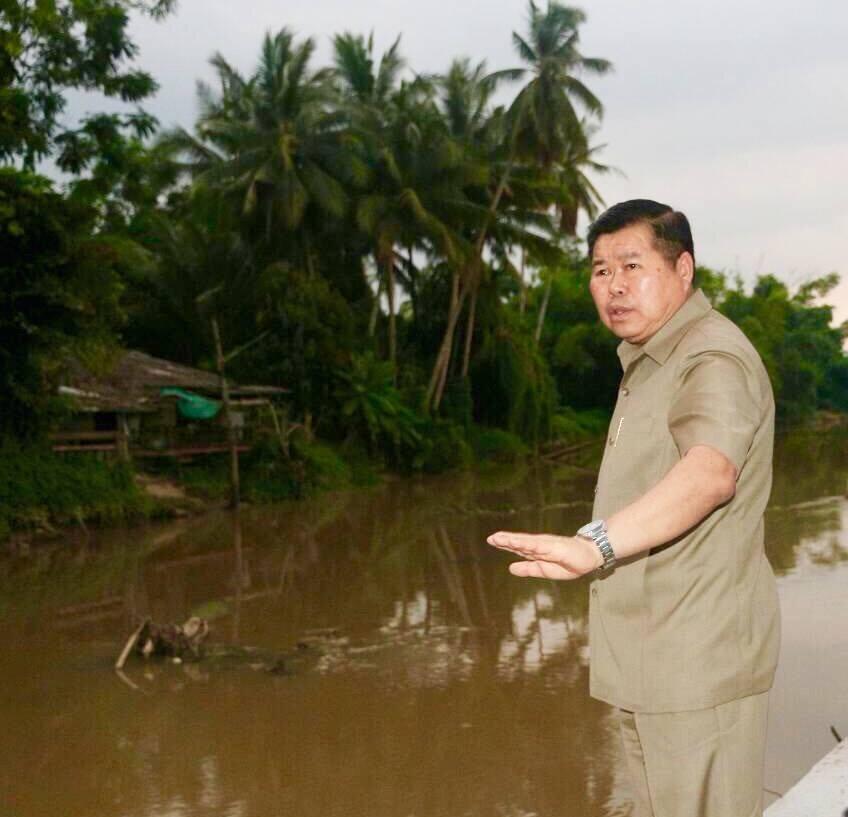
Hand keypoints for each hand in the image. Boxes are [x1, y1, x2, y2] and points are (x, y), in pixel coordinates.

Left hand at [486, 531, 601, 579]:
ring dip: (514, 540)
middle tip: (491, 538)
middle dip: (505, 540)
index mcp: (536, 551)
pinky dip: (528, 544)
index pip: (518, 547)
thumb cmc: (568, 563)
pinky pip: (540, 545)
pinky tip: (519, 542)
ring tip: (500, 538)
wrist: (589, 556)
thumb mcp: (545, 570)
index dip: (505, 543)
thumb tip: (510, 568)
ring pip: (527, 542)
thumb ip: (528, 568)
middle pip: (520, 542)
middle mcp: (539, 545)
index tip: (491, 540)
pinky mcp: (555, 547)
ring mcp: (547, 545)